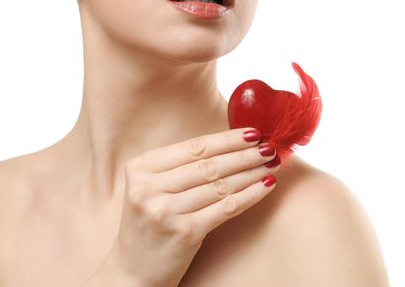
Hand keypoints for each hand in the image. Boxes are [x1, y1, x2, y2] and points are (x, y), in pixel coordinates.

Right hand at [106, 127, 279, 286]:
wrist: (133, 271)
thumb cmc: (148, 223)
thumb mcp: (150, 188)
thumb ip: (177, 167)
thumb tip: (227, 145)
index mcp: (140, 169)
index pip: (192, 148)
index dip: (226, 139)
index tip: (251, 133)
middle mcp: (149, 188)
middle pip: (207, 165)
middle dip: (243, 154)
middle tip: (268, 146)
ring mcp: (166, 211)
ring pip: (219, 185)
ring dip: (251, 172)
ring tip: (271, 163)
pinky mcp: (185, 232)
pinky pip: (226, 208)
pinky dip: (250, 195)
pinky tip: (266, 186)